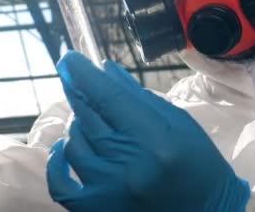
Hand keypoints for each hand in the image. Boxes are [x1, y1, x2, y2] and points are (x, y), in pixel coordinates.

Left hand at [47, 51, 250, 211]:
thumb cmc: (197, 164)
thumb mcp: (177, 122)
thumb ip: (138, 96)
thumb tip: (104, 69)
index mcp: (155, 140)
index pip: (109, 98)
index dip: (84, 74)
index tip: (69, 58)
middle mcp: (129, 165)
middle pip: (88, 116)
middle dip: (77, 90)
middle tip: (73, 76)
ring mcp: (109, 191)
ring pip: (73, 143)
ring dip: (77, 124)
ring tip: (92, 120)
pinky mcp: (97, 210)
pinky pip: (60, 184)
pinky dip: (57, 162)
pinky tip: (65, 147)